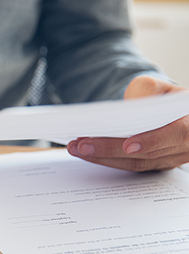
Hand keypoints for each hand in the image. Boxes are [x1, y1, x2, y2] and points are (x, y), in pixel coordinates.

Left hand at [67, 75, 188, 170]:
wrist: (171, 111)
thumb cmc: (165, 97)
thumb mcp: (159, 87)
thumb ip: (147, 90)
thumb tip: (127, 106)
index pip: (178, 135)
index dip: (153, 141)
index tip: (129, 145)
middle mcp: (186, 147)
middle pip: (147, 154)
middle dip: (111, 149)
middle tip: (82, 145)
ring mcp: (171, 160)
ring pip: (136, 164)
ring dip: (103, 158)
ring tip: (76, 148)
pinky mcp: (154, 166)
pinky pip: (130, 166)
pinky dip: (106, 160)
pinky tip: (86, 153)